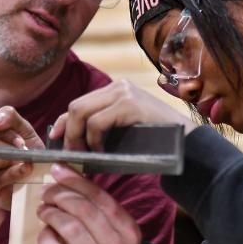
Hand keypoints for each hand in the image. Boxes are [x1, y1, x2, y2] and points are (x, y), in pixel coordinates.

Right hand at [0, 106, 44, 209]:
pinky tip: (23, 176)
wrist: (37, 176)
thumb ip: (9, 116)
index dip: (1, 131)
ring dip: (3, 164)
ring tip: (25, 166)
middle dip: (4, 148)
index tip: (21, 141)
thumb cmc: (24, 148)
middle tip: (24, 153)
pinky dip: (9, 179)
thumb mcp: (21, 128)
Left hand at [36, 163, 142, 243]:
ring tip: (42, 211)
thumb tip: (71, 184)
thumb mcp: (119, 242)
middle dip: (59, 195)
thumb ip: (102, 217)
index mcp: (129, 233)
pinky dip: (46, 239)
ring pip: (70, 228)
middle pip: (84, 209)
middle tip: (46, 193)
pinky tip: (44, 234)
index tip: (58, 170)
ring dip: (51, 214)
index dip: (76, 180)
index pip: (101, 198)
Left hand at [50, 79, 195, 150]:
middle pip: (76, 106)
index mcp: (117, 91)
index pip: (79, 103)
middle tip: (71, 156)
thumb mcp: (122, 134)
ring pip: (81, 111)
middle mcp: (119, 86)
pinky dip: (93, 140)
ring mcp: (124, 92)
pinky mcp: (129, 104)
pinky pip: (97, 122)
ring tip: (84, 156)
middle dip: (68, 133)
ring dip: (78, 138)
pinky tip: (102, 153)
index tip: (55, 142)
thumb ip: (100, 132)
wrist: (187, 144)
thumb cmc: (155, 144)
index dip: (63, 123)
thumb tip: (69, 141)